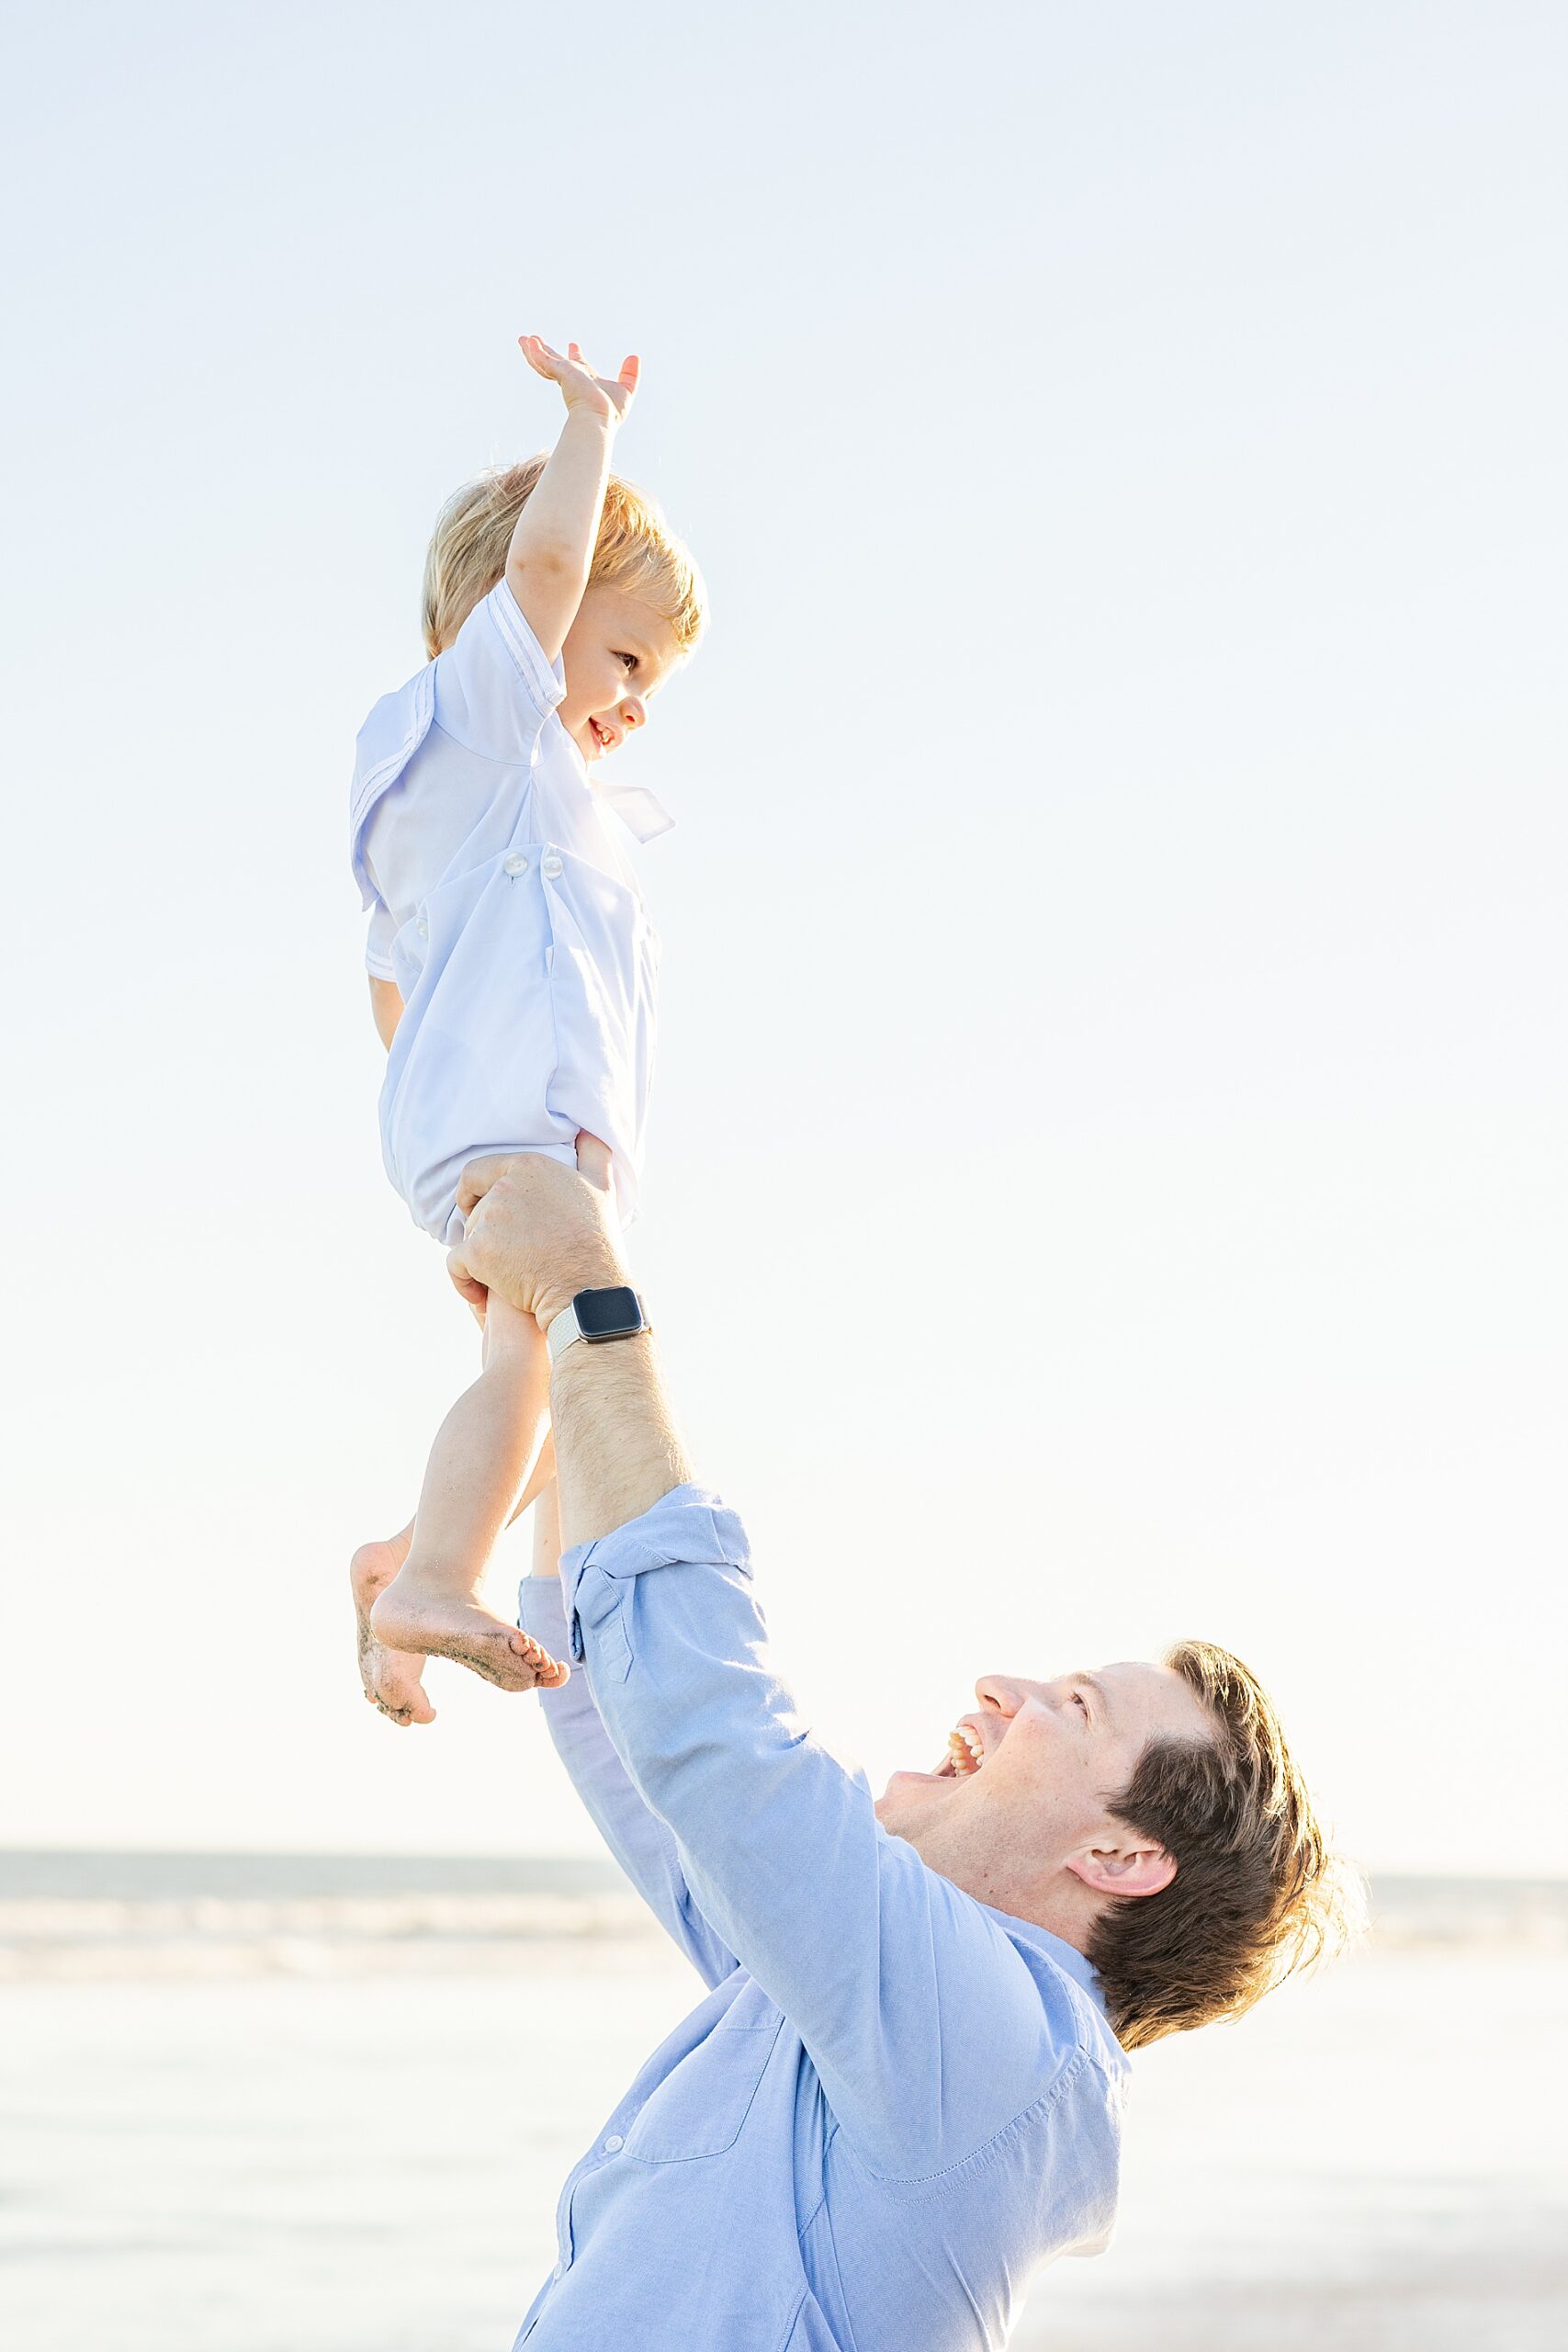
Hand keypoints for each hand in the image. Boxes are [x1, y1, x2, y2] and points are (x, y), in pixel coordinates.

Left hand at [447, 1136, 623, 1328]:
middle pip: (474, 1210)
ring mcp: (488, 1220)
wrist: (589, 1288)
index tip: (477, 1207)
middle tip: (514, 1253)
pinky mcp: (478, 1253)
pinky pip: (455, 1267)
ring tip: (507, 1276)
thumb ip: (593, 1152)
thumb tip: (586, 1131)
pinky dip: (464, 1283)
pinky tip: (482, 1296)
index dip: (472, 1192)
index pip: (475, 1172)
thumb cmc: (597, 1241)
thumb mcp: (602, 1187)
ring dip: (481, 1258)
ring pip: (467, 1239)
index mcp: (528, 1166)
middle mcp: (504, 1188)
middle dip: (487, 1232)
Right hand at [518, 334, 638, 424]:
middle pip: (555, 361)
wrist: (598, 420)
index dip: (575, 355)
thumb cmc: (611, 412)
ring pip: (544, 361)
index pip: (577, 365)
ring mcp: (565, 376)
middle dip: (546, 351)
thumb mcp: (626, 389)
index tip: (573, 345)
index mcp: (586, 380)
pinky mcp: (561, 373)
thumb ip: (629, 374)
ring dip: (533, 351)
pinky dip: (535, 352)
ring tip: (523, 339)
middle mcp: (573, 378)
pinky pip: (544, 360)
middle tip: (535, 340)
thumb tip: (634, 357)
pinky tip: (528, 342)